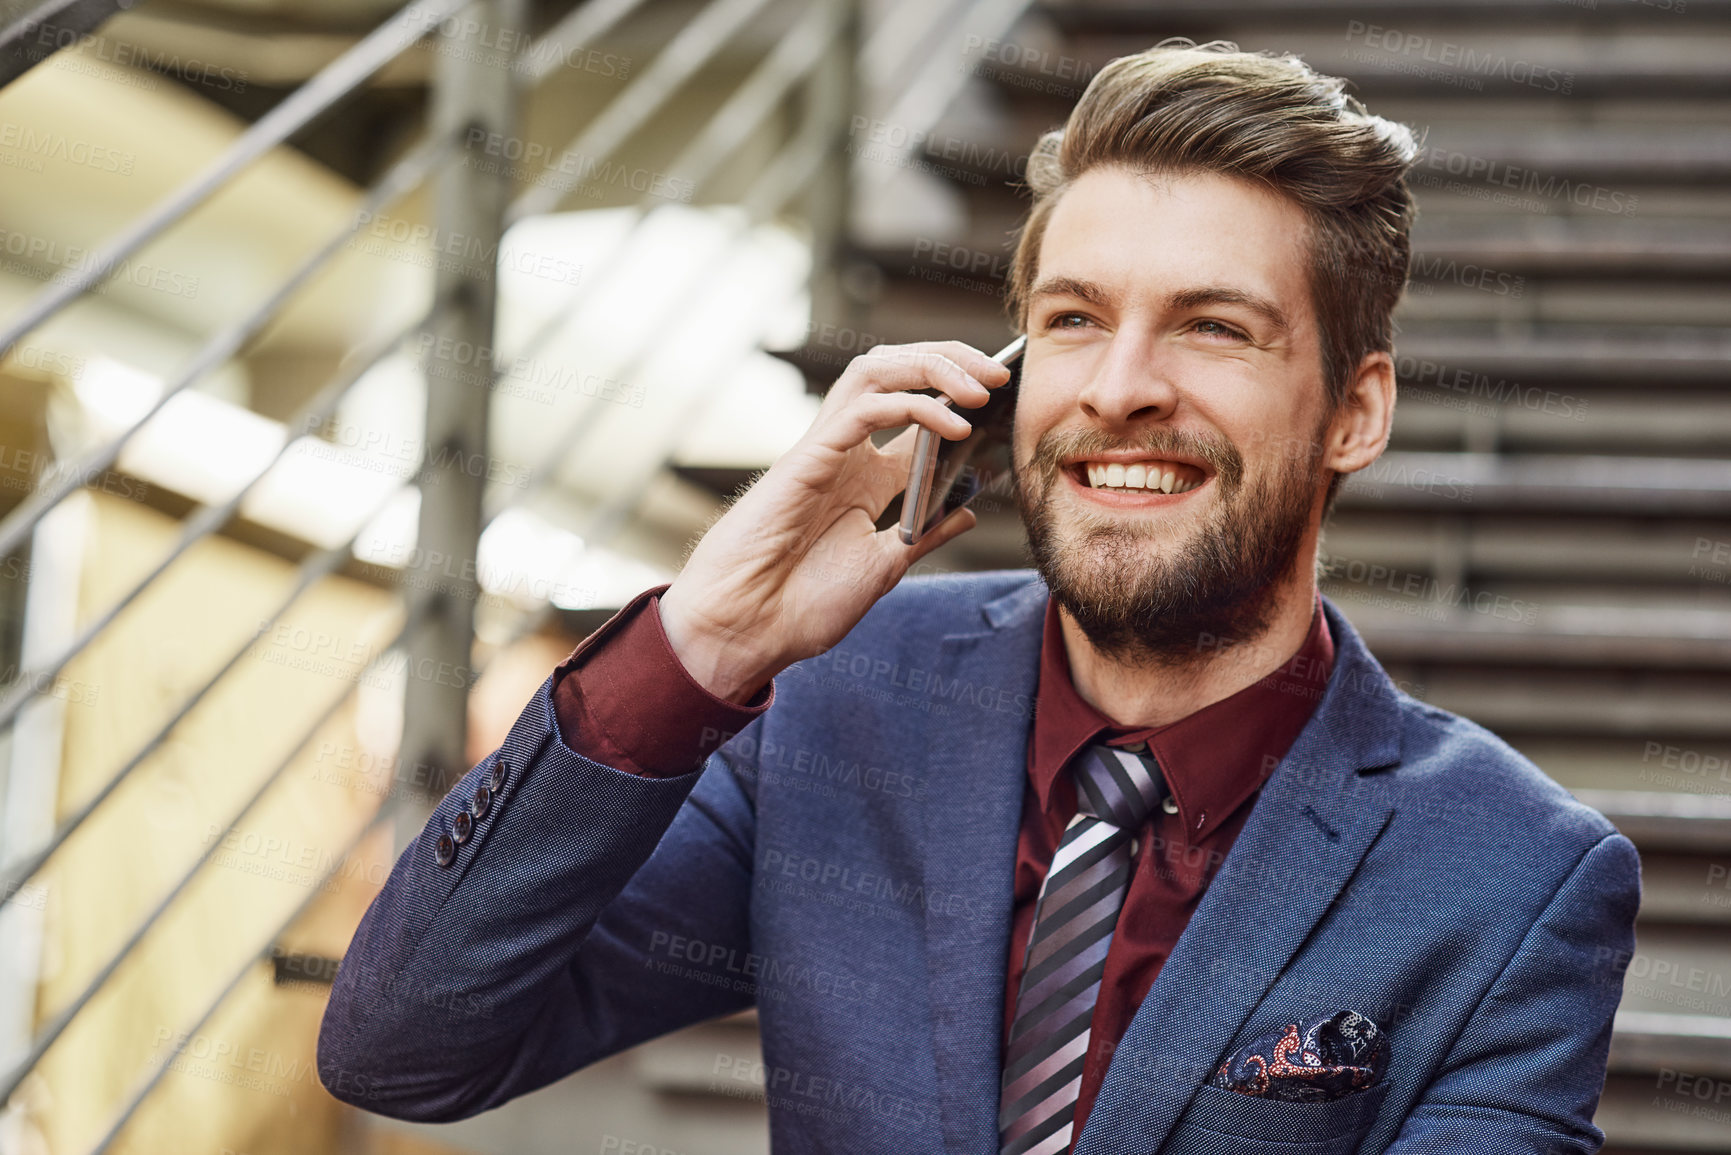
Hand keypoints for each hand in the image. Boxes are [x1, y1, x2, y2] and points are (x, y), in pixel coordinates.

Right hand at [658, 341, 1012, 701]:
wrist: (748, 628)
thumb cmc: (801, 604)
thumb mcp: (883, 567)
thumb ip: (923, 534)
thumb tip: (965, 511)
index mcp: (864, 476)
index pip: (915, 410)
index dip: (958, 393)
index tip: (1006, 397)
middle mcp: (847, 452)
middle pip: (898, 372)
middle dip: (951, 360)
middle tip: (1000, 372)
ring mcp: (826, 449)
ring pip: (877, 370)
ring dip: (933, 366)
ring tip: (980, 385)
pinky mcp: (809, 456)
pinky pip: (863, 408)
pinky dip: (913, 405)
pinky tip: (952, 424)